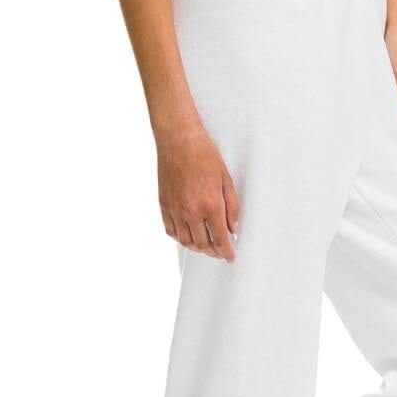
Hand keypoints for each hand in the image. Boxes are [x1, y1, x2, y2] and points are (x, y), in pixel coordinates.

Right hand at [156, 122, 239, 260]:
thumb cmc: (203, 155)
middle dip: (213, 251)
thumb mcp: (226, 180)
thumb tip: (232, 227)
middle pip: (202, 244)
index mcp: (210, 204)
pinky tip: (187, 235)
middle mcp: (191, 210)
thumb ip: (231, 207)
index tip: (229, 256)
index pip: (220, 239)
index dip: (226, 252)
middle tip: (220, 251)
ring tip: (205, 245)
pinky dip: (180, 238)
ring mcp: (175, 209)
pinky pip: (171, 230)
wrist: (179, 141)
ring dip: (197, 247)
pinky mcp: (164, 205)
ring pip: (185, 241)